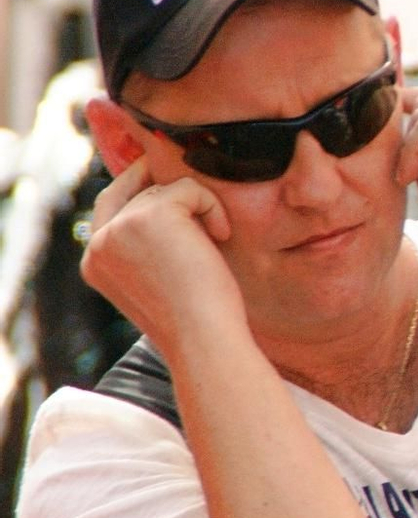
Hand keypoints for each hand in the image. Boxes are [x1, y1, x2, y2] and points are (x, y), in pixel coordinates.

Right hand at [80, 157, 248, 351]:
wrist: (204, 340)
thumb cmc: (198, 320)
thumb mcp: (160, 281)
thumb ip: (148, 248)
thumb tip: (171, 207)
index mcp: (95, 262)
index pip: (108, 208)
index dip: (135, 186)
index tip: (164, 177)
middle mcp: (98, 243)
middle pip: (131, 189)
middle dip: (166, 185)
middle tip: (200, 192)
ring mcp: (120, 227)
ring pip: (164, 190)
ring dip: (198, 209)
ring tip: (216, 245)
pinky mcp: (149, 215)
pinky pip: (188, 188)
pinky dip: (212, 206)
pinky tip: (222, 236)